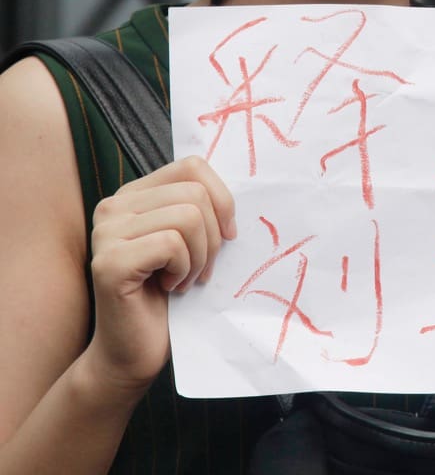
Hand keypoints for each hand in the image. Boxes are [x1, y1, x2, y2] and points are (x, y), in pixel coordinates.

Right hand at [83, 156, 234, 392]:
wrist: (136, 351)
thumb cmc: (170, 294)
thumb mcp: (191, 239)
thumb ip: (202, 206)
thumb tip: (244, 185)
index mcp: (134, 195)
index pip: (192, 167)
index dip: (222, 199)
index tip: (226, 234)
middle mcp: (113, 207)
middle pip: (195, 193)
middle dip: (213, 236)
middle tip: (202, 269)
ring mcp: (106, 234)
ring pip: (188, 217)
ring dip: (200, 256)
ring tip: (185, 278)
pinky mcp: (109, 262)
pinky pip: (172, 244)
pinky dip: (185, 269)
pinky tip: (171, 288)